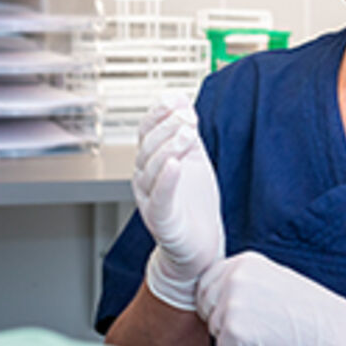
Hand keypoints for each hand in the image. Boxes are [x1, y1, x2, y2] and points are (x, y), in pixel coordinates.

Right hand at [132, 92, 223, 311]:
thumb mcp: (193, 160)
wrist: (201, 246)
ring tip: (187, 134)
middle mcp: (145, 179)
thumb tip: (182, 100)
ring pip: (152, 169)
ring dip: (169, 147)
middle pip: (148, 147)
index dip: (159, 113)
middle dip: (168, 127)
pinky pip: (160, 198)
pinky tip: (176, 165)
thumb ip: (186, 133)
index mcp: (151, 162)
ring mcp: (150, 200)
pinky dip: (166, 180)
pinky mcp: (161, 220)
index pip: (147, 131)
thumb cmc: (194, 205)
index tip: (176, 99)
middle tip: (187, 116)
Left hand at [196, 251, 345, 345]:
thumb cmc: (307, 309)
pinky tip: (264, 345)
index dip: (217, 302)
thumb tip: (211, 293)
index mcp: (242, 261)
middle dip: (222, 319)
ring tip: (265, 333)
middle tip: (256, 325)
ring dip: (232, 336)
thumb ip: (240, 280)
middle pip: (205, 304)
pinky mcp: (234, 330)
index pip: (206, 282)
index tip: (240, 312)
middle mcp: (233, 277)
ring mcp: (232, 303)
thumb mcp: (270, 278)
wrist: (334, 330)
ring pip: (213, 327)